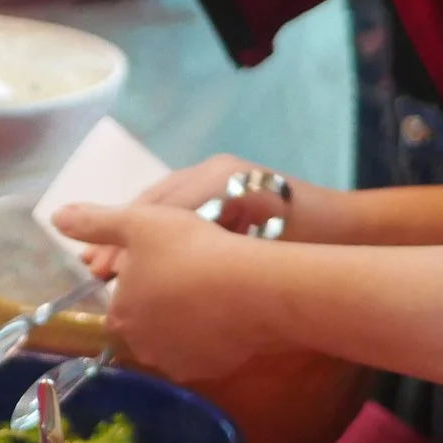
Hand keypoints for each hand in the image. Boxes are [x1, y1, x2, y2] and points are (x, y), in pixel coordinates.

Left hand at [48, 202, 280, 383]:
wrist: (253, 286)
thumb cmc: (190, 249)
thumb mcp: (138, 222)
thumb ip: (95, 221)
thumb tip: (55, 217)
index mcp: (120, 316)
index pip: (121, 300)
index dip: (140, 278)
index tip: (163, 261)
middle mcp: (143, 349)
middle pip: (146, 322)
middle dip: (161, 303)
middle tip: (188, 273)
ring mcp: (179, 365)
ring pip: (175, 338)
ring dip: (185, 320)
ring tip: (211, 289)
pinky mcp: (212, 371)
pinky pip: (205, 351)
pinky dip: (211, 335)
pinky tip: (227, 310)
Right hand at [69, 156, 331, 278]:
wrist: (349, 228)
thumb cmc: (311, 239)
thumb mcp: (262, 246)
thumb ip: (212, 249)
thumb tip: (157, 262)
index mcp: (220, 178)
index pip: (160, 207)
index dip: (128, 238)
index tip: (102, 267)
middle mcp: (213, 173)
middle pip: (153, 205)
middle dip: (121, 238)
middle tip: (92, 269)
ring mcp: (217, 181)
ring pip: (161, 208)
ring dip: (134, 238)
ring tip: (104, 266)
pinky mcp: (222, 195)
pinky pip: (178, 211)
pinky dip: (156, 236)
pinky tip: (142, 263)